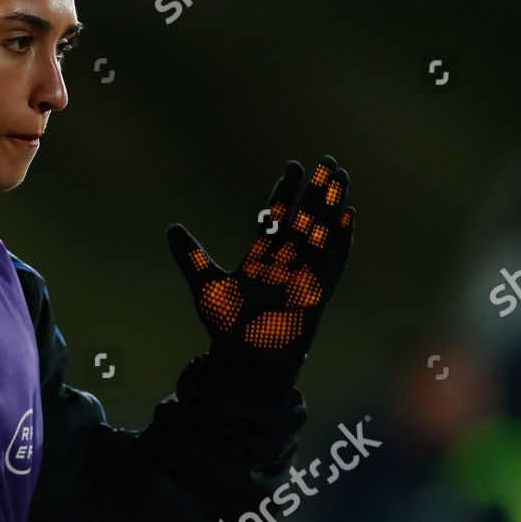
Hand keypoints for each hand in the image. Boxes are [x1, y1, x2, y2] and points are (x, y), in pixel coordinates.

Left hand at [166, 155, 354, 366]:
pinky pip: (334, 261)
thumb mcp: (206, 286)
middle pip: (305, 217)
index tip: (293, 166)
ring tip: (342, 179)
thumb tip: (172, 228)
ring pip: (322, 233)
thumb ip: (191, 257)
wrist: (247, 360)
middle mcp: (286, 261)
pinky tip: (349, 216)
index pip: (277, 216)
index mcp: (262, 257)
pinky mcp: (318, 291)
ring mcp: (304, 274)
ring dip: (332, 206)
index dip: (285, 192)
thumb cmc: (228, 327)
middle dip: (317, 191)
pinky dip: (341, 240)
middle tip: (328, 161)